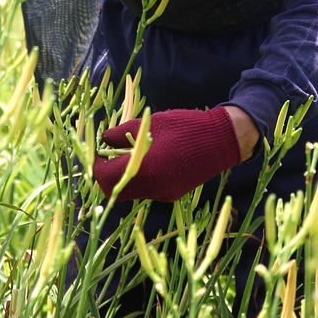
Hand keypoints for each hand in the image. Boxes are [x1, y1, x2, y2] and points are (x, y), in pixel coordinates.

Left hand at [92, 106, 241, 201]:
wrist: (221, 142)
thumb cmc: (185, 128)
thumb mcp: (149, 124)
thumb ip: (122, 133)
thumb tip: (103, 138)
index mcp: (144, 169)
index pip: (105, 178)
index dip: (96, 166)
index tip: (97, 153)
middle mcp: (151, 188)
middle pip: (116, 191)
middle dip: (107, 176)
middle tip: (108, 157)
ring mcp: (162, 194)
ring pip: (131, 192)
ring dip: (123, 178)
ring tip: (128, 155)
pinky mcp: (172, 194)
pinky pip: (147, 191)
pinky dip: (139, 179)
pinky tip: (148, 161)